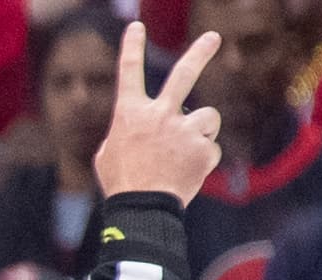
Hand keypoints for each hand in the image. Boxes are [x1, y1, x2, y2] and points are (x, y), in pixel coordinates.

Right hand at [92, 24, 222, 205]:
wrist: (142, 210)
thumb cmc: (122, 185)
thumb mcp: (108, 156)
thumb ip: (125, 135)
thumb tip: (135, 132)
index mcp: (130, 114)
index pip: (129, 72)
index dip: (132, 47)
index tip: (135, 28)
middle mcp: (159, 114)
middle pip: (185, 73)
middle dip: (201, 52)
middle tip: (214, 37)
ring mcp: (183, 130)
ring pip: (208, 117)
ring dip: (202, 131)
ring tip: (186, 153)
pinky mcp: (203, 149)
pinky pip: (211, 148)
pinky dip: (203, 160)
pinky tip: (189, 173)